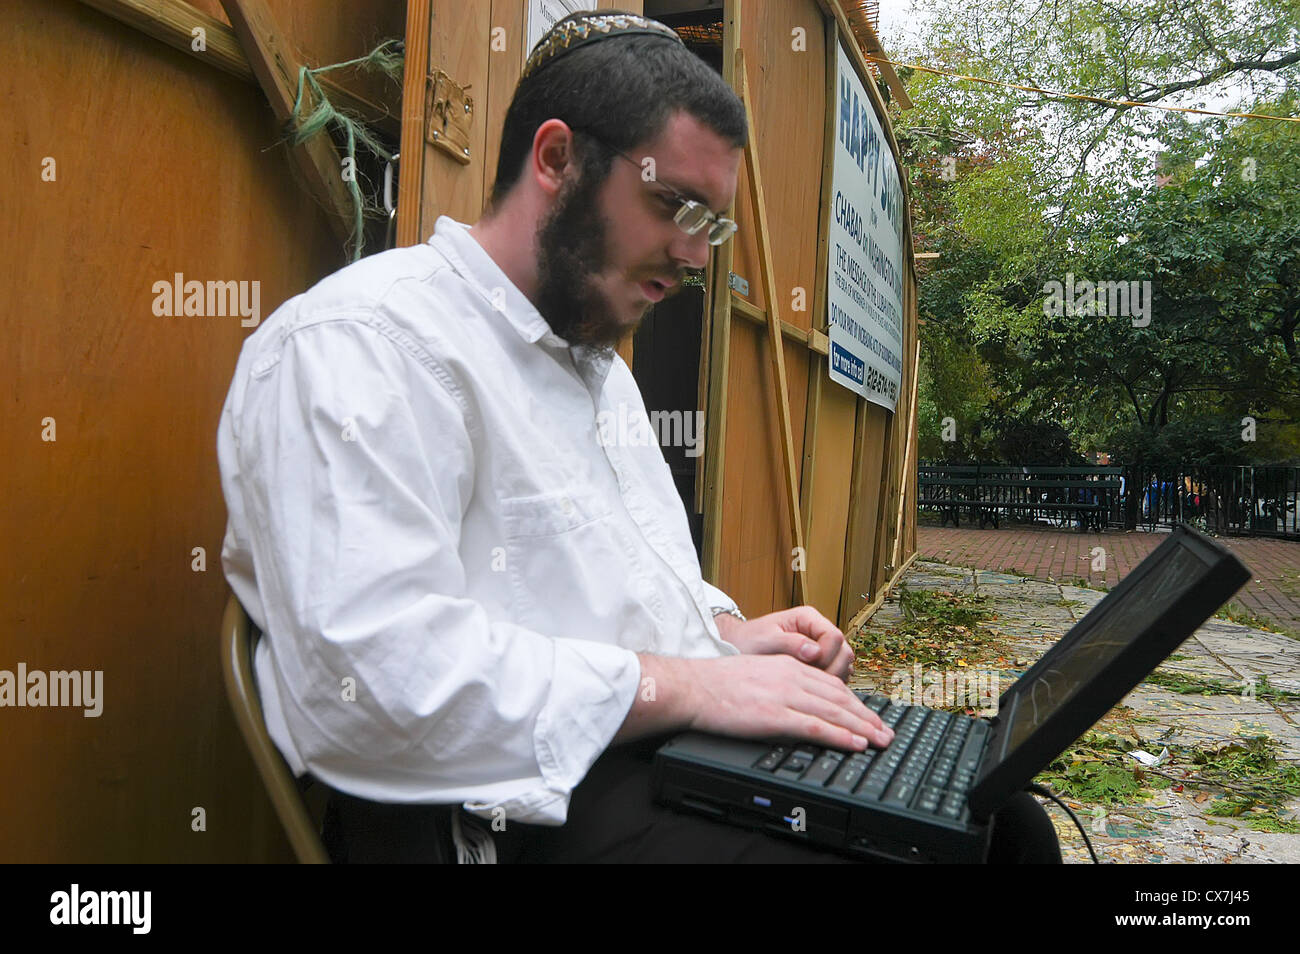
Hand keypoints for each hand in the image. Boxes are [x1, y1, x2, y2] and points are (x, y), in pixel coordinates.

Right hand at [684, 654, 891, 750]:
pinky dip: (839, 736)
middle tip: (886, 733)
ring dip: (862, 728)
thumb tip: (798, 706)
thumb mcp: (758, 675)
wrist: (693, 686)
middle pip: (840, 698)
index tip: (870, 718)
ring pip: (834, 712)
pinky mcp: (775, 715)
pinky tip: (854, 744)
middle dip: (867, 717)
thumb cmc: (717, 684)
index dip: (855, 704)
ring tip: (879, 741)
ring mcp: (785, 696)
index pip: (832, 685)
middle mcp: (792, 677)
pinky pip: (815, 727)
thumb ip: (782, 686)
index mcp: (788, 666)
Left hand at [717, 605, 854, 681]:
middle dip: (831, 670)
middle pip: (843, 652)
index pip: (834, 636)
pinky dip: (826, 685)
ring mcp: (820, 648)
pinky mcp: (818, 663)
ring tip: (809, 688)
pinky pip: (834, 675)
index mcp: (808, 618)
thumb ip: (790, 643)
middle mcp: (817, 631)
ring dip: (831, 680)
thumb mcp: (765, 639)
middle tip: (811, 682)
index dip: (826, 655)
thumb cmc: (747, 641)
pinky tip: (811, 691)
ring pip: (842, 665)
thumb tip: (814, 651)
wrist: (736, 649)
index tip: (810, 666)